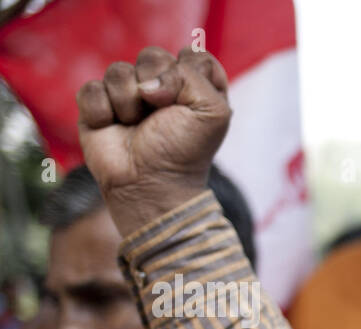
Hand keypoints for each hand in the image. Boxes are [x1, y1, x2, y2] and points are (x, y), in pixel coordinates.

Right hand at [76, 46, 231, 236]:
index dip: (190, 73)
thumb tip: (146, 81)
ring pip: (118, 71)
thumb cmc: (185, 150)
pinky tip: (113, 129)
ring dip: (129, 102)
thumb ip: (193, 75)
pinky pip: (91, 90)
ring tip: (137, 126)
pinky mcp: (98, 107)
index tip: (192, 101)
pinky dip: (103, 111)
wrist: (151, 184)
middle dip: (157, 82)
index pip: (192, 55)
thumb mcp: (212, 111)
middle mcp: (161, 88)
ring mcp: (127, 96)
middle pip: (152, 55)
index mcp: (194, 88)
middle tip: (161, 112)